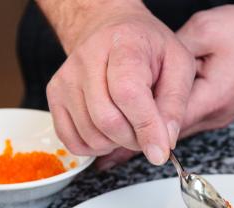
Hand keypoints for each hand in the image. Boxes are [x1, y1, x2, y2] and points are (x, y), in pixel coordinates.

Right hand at [43, 1, 194, 164]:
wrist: (110, 29)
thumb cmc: (146, 48)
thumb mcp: (178, 64)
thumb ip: (175, 103)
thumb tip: (164, 143)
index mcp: (124, 44)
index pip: (128, 93)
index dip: (146, 127)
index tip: (160, 151)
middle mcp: (87, 58)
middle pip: (107, 120)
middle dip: (134, 140)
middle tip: (148, 133)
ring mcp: (66, 78)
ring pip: (91, 136)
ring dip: (116, 144)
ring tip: (129, 125)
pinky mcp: (54, 95)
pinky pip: (72, 141)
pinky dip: (94, 148)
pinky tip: (108, 133)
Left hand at [96, 3, 233, 169]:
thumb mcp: (205, 32)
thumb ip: (173, 54)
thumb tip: (149, 69)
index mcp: (211, 98)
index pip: (164, 124)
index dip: (134, 131)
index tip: (112, 143)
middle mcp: (215, 113)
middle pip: (167, 133)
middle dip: (138, 138)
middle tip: (108, 150)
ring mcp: (219, 114)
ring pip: (176, 129)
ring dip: (150, 132)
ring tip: (120, 140)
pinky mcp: (220, 108)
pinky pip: (186, 120)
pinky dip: (164, 122)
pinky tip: (148, 120)